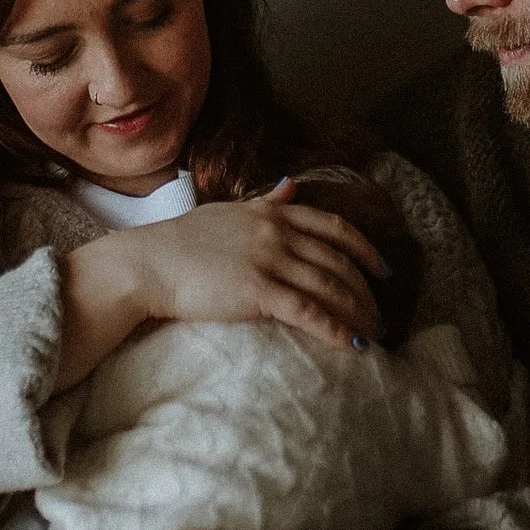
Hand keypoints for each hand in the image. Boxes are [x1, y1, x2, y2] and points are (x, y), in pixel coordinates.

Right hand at [55, 182, 386, 383]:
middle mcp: (277, 232)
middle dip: (366, 290)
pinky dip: (336, 328)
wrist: (146, 263)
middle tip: (380, 315)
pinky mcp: (257, 290)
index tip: (383, 270)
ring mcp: (268, 259)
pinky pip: (309, 310)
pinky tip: (352, 343)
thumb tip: (291, 185)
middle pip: (339, 261)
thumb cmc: (182, 242)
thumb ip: (265, 202)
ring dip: (357, 312)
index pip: (335, 227)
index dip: (365, 250)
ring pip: (330, 286)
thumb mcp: (229, 211)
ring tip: (372, 333)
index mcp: (272, 212)